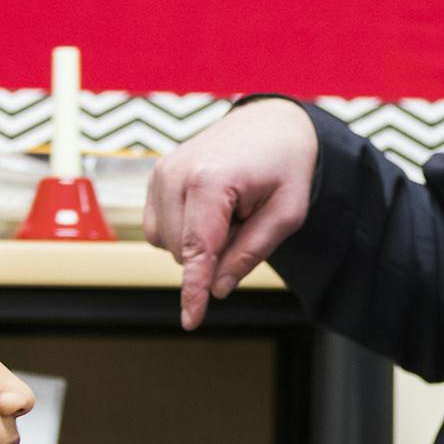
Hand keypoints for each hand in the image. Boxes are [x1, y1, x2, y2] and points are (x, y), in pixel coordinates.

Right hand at [143, 99, 318, 328]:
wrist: (272, 122)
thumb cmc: (285, 166)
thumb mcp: (288, 212)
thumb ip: (252, 251)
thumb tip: (218, 288)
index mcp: (210, 181)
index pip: (198, 250)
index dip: (194, 290)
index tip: (191, 321)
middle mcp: (176, 174)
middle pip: (184, 252)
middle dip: (215, 254)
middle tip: (248, 221)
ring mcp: (161, 172)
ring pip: (168, 243)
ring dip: (199, 242)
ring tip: (232, 212)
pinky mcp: (156, 176)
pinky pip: (159, 228)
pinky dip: (184, 231)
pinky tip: (211, 211)